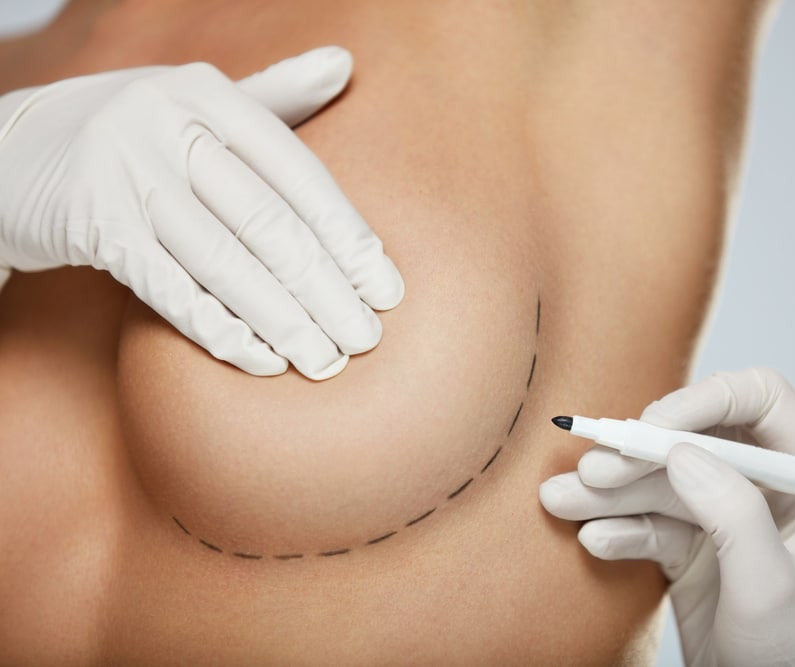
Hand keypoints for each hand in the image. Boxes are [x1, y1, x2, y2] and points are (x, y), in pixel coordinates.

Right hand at [0, 46, 403, 379]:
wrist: (13, 149)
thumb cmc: (135, 132)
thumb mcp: (199, 100)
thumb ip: (275, 93)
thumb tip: (345, 64)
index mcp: (211, 94)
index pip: (301, 175)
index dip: (348, 237)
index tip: (386, 290)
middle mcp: (172, 125)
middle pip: (270, 223)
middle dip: (326, 289)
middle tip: (367, 339)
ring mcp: (128, 173)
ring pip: (225, 262)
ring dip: (284, 321)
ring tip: (326, 362)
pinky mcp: (93, 224)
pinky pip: (169, 289)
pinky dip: (219, 330)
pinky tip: (263, 361)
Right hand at [540, 368, 794, 665]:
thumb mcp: (770, 588)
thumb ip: (733, 514)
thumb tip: (683, 454)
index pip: (758, 401)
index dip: (704, 400)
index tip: (653, 427)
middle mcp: (765, 485)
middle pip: (695, 436)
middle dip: (639, 453)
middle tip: (593, 470)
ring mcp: (723, 512)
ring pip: (660, 479)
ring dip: (611, 490)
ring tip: (562, 501)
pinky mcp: (690, 542)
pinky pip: (647, 520)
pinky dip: (618, 528)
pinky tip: (595, 540)